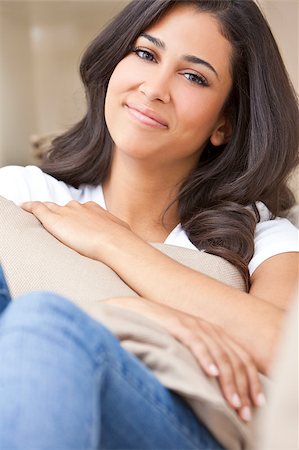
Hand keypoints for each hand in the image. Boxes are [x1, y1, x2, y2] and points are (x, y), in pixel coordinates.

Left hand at [21, 200, 130, 260]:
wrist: (115, 243)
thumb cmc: (122, 241)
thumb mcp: (122, 233)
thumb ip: (119, 234)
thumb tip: (128, 240)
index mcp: (95, 210)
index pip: (80, 210)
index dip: (74, 216)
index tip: (72, 221)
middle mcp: (80, 208)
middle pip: (64, 208)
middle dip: (59, 213)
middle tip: (54, 221)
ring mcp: (67, 212)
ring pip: (50, 207)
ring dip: (43, 211)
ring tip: (33, 211)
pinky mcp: (55, 219)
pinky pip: (38, 209)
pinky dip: (29, 207)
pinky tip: (23, 207)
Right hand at [104, 296, 264, 421]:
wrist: (135, 311)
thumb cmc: (161, 333)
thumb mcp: (186, 346)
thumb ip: (203, 359)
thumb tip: (216, 387)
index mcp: (214, 333)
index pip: (241, 357)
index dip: (252, 380)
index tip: (257, 403)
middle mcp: (208, 328)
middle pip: (235, 358)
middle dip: (243, 387)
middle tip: (245, 412)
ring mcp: (193, 325)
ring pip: (219, 353)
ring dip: (228, 380)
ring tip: (233, 402)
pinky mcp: (176, 324)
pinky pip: (195, 341)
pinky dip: (205, 357)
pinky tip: (211, 372)